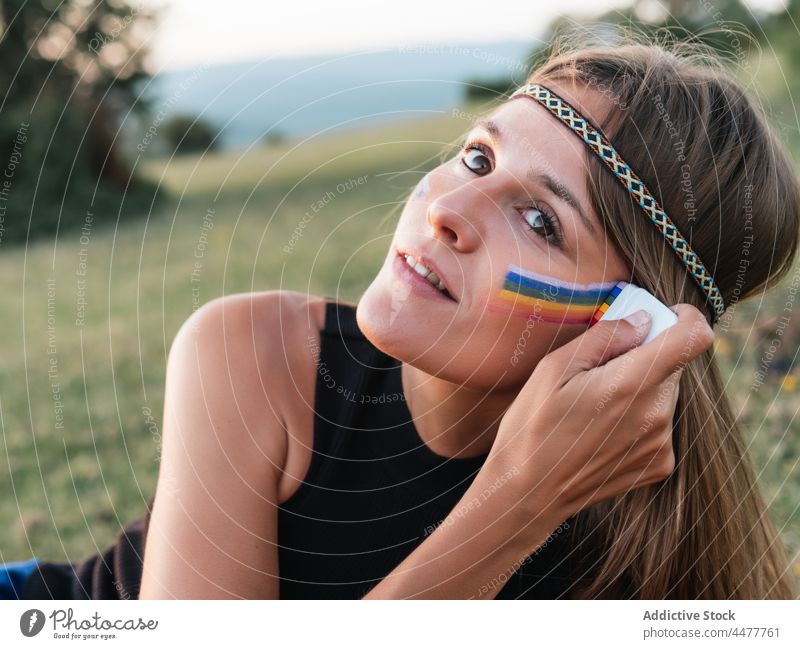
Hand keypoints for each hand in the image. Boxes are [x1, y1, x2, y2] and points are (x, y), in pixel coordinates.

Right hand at [485, 304, 713, 523]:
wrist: (528, 492)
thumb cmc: (533, 427)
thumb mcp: (553, 369)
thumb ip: (604, 338)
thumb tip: (642, 321)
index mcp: (631, 384)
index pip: (694, 338)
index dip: (687, 318)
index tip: (666, 315)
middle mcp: (657, 415)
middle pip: (674, 365)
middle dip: (646, 356)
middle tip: (603, 367)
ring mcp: (661, 444)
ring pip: (665, 393)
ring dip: (641, 388)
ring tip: (596, 405)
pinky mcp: (659, 464)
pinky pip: (661, 423)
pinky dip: (640, 417)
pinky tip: (603, 430)